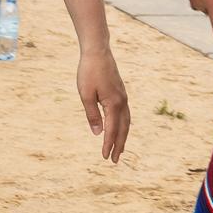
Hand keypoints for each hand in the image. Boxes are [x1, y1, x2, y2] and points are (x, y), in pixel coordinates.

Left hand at [78, 44, 130, 162]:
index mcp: (114, 104)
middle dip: (119, 145)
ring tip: (119, 149)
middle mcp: (122, 102)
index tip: (104, 157)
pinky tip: (120, 129)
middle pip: (123, 129)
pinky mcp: (121, 93)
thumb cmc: (89, 72)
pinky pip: (125, 114)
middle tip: (114, 160)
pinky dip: (124, 125)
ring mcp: (123, 97)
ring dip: (123, 136)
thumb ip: (92, 115)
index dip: (108, 144)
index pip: (112, 130)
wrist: (98, 52)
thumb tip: (97, 134)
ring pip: (126, 122)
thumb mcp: (85, 95)